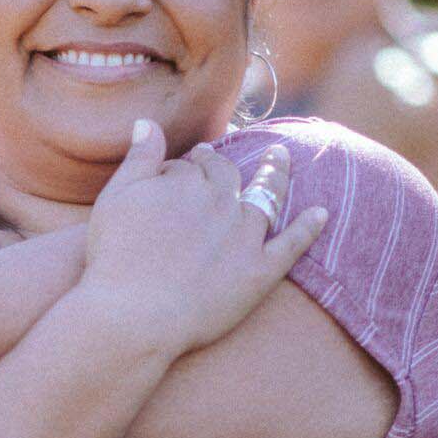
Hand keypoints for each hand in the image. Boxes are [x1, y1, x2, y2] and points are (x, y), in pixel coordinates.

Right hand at [80, 119, 326, 355]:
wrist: (133, 315)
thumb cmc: (115, 257)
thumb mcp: (116, 199)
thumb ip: (138, 158)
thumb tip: (149, 122)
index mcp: (189, 182)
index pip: (191, 167)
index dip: (182, 168)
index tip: (177, 170)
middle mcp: (223, 203)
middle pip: (228, 177)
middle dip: (222, 166)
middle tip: (216, 159)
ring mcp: (245, 238)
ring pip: (266, 198)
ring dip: (275, 175)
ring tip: (280, 159)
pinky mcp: (259, 273)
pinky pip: (291, 246)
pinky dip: (308, 228)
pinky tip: (321, 213)